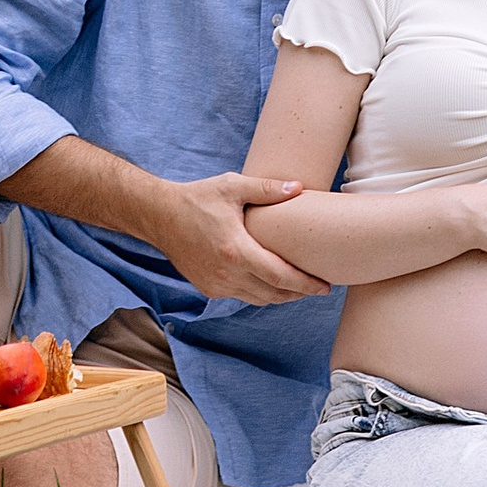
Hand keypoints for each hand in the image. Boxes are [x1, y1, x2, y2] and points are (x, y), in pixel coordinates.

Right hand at [155, 173, 334, 305]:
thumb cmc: (198, 197)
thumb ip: (266, 189)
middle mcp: (227, 274)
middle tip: (317, 286)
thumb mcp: (232, 186)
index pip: (281, 277)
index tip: (325, 286)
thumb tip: (299, 188)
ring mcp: (217, 285)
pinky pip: (242, 296)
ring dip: (280, 295)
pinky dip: (259, 292)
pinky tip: (267, 280)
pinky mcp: (209, 289)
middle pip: (274, 294)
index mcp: (237, 251)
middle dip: (298, 293)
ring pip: (258, 299)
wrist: (160, 215)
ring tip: (297, 285)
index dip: (306, 285)